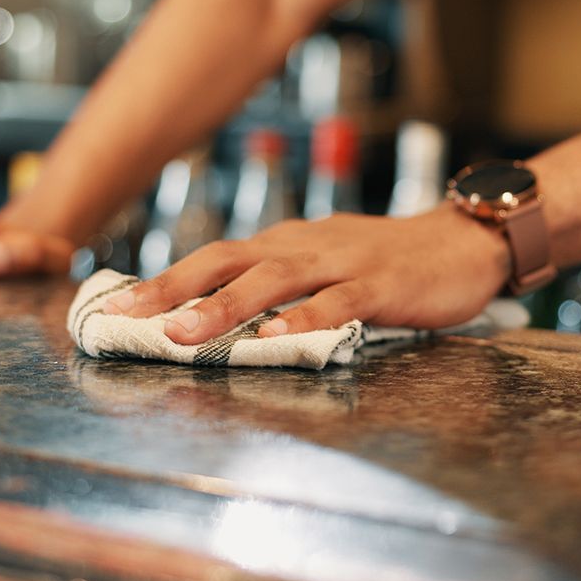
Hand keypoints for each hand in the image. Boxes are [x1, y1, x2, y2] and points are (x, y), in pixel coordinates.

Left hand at [104, 205, 509, 344]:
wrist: (465, 241)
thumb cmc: (391, 262)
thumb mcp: (328, 266)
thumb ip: (283, 287)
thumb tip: (222, 317)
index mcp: (288, 243)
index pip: (216, 257)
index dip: (165, 279)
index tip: (115, 304)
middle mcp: (306, 246)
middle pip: (228, 260)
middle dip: (171, 287)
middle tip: (123, 313)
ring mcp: (343, 262)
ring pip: (273, 279)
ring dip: (223, 305)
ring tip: (181, 331)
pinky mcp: (381, 284)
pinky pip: (335, 302)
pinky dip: (301, 319)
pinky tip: (272, 338)